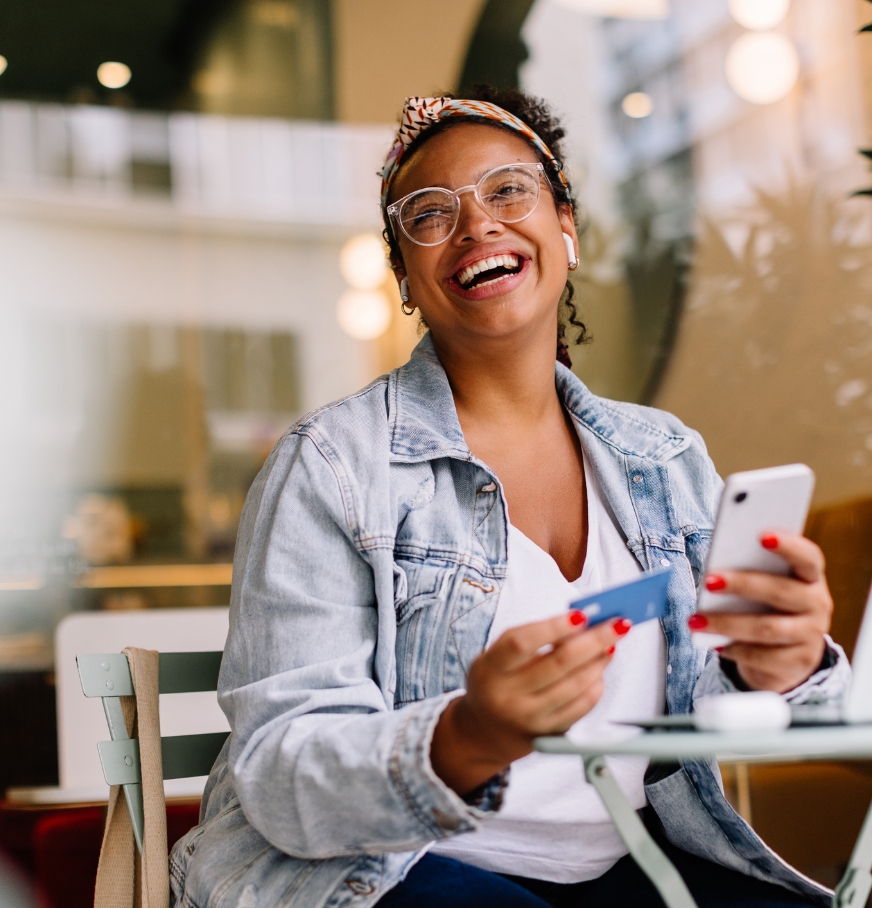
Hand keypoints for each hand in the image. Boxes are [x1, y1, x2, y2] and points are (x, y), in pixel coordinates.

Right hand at [430, 611, 628, 795]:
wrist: (484, 732)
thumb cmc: (497, 682)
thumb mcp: (498, 657)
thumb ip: (531, 639)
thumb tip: (579, 622)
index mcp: (490, 669)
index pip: (521, 643)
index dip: (552, 628)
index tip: (581, 615)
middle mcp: (507, 696)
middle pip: (557, 664)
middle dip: (593, 640)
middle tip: (616, 624)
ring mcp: (529, 719)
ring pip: (575, 686)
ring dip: (599, 661)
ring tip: (610, 644)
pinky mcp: (548, 735)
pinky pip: (581, 707)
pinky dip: (596, 685)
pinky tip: (599, 671)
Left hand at [688, 532, 832, 692]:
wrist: (787, 655)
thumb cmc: (767, 607)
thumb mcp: (764, 587)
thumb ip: (750, 573)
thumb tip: (716, 571)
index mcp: (810, 577)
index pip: (808, 557)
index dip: (788, 545)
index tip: (762, 535)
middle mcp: (818, 603)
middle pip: (781, 591)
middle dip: (742, 584)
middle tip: (709, 581)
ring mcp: (812, 635)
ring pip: (768, 628)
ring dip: (727, 623)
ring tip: (695, 620)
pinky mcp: (799, 663)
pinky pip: (763, 657)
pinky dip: (736, 650)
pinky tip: (715, 644)